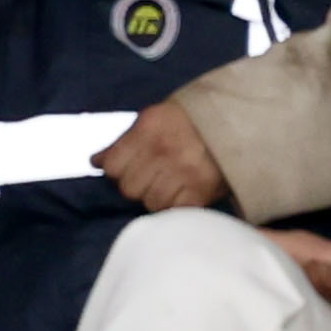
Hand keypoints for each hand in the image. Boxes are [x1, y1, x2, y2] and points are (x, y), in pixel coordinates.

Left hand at [99, 100, 229, 213]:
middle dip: (137, 186)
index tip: (128, 169)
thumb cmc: (187, 120)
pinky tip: (182, 194)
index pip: (112, 167)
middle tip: (150, 179)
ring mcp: (183, 173)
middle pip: (130, 189)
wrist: (234, 122)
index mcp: (147, 130)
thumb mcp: (152, 119)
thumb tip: (95, 161)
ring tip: (168, 186)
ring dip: (157, 198)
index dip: (117, 171)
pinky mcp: (201, 191)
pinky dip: (177, 206)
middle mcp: (162, 152)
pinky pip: (176, 210)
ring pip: (151, 203)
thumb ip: (123, 142)